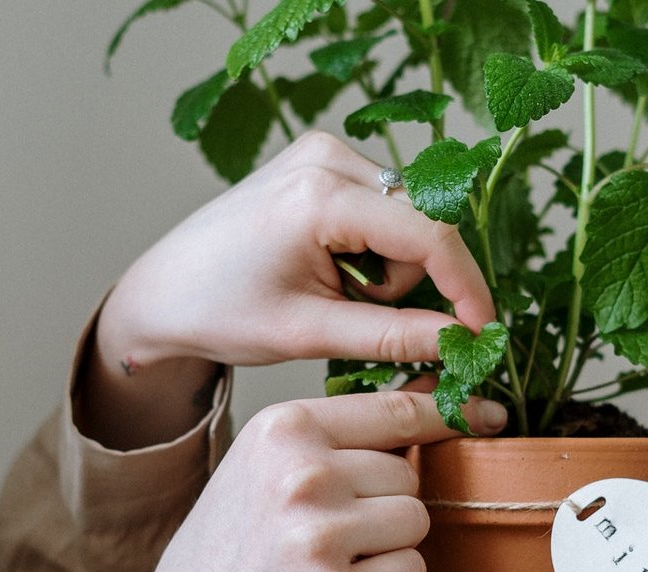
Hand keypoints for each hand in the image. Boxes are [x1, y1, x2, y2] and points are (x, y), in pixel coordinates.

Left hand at [78, 131, 493, 447]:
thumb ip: (394, 336)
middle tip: (355, 315)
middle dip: (407, 282)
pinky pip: (385, 209)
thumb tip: (464, 342)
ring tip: (333, 293)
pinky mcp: (321, 160)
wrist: (165, 291)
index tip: (482, 333)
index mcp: (318, 195)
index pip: (428, 235)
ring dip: (389, 269)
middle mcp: (326, 156)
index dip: (466, 287)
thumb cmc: (221, 311)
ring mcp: (323, 152)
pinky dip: (373, 250)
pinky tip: (330, 268)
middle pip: (422, 224)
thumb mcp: (310, 333)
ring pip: (408, 219)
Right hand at [98, 391, 506, 571]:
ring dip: (387, 548)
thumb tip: (431, 395)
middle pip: (408, 474)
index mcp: (281, 429)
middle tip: (326, 536)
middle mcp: (300, 473)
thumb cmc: (226, 555)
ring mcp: (319, 535)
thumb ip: (337, 437)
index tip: (480, 414)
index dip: (441, 416)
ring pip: (416, 522)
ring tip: (325, 565)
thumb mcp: (262, 469)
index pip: (394, 409)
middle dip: (385, 506)